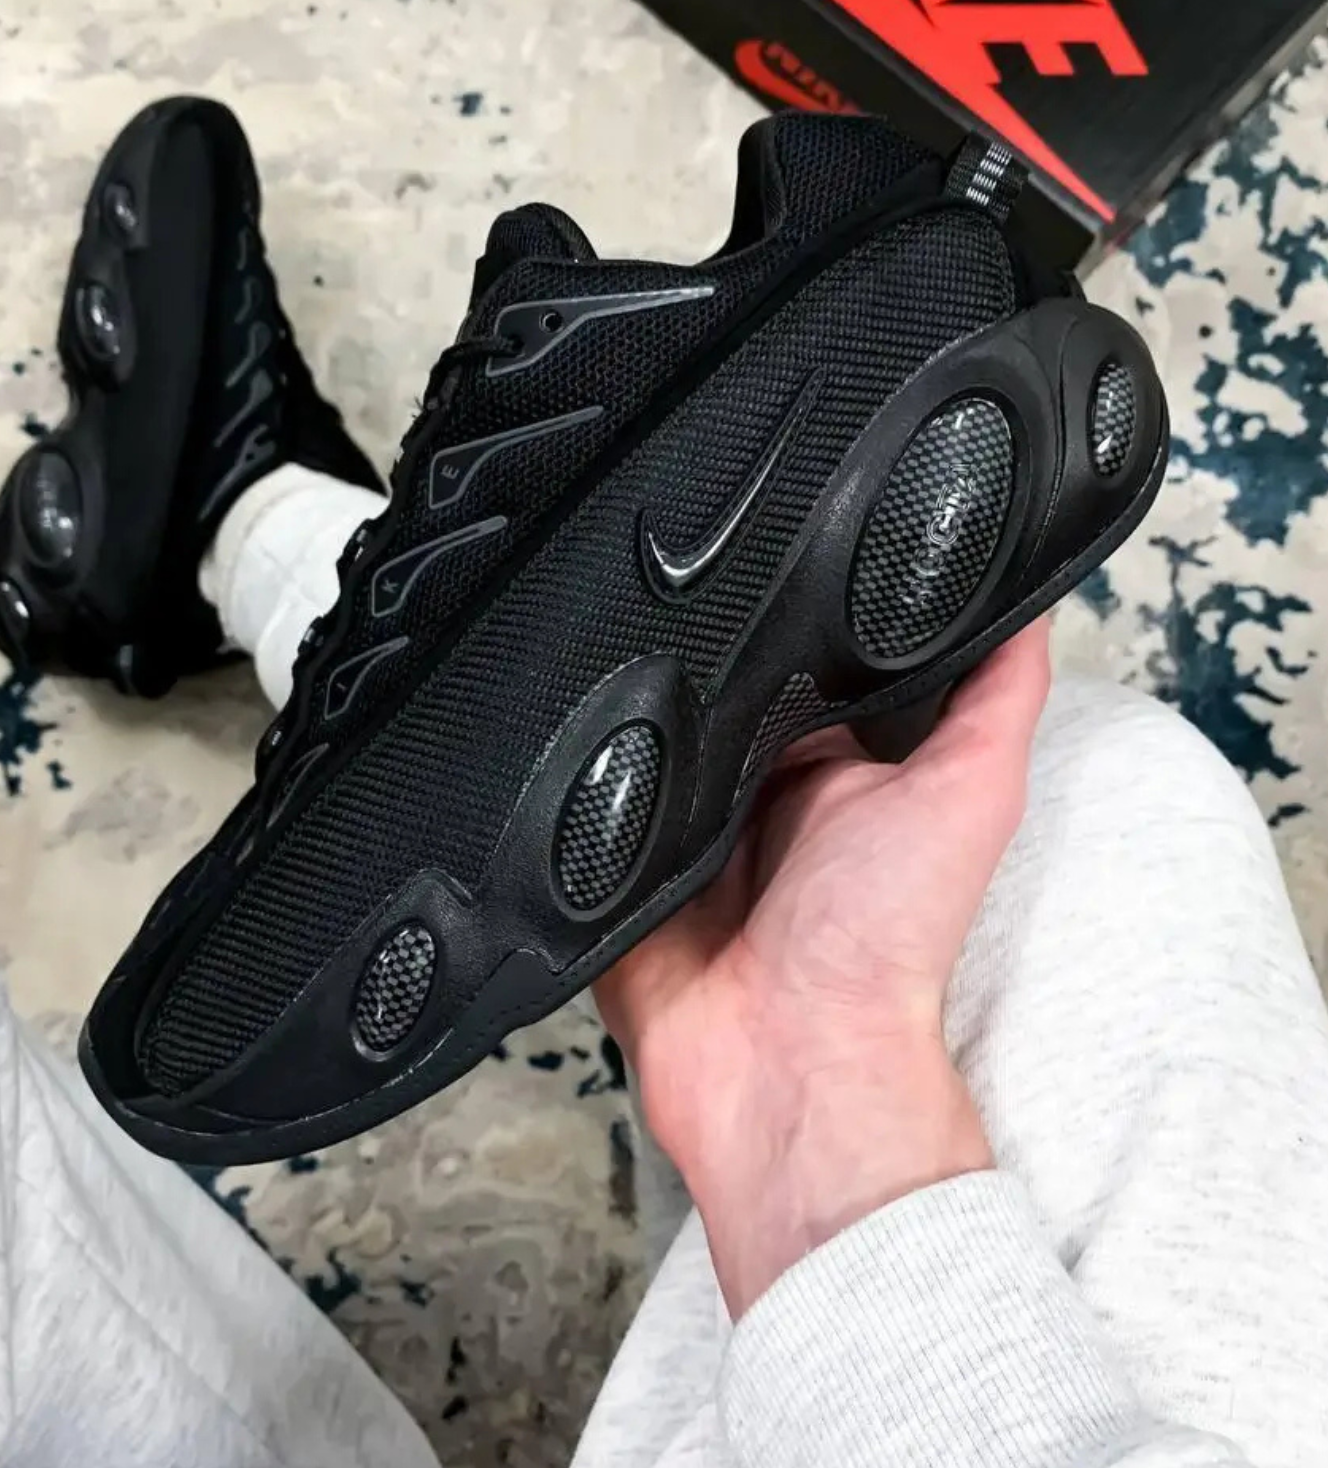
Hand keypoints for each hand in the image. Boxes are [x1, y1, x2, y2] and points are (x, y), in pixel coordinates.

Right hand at [594, 622, 1051, 1314]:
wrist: (786, 1059)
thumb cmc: (888, 938)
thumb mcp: (970, 793)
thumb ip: (998, 696)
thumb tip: (1030, 591)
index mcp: (831, 768)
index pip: (799, 661)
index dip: (787, 601)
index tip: (772, 529)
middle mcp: (751, 790)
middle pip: (710, 684)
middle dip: (691, 632)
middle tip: (668, 564)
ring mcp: (678, 826)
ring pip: (639, 728)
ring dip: (622, 687)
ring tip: (604, 615)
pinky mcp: (617, 864)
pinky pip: (578, 797)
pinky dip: (569, 761)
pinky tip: (559, 704)